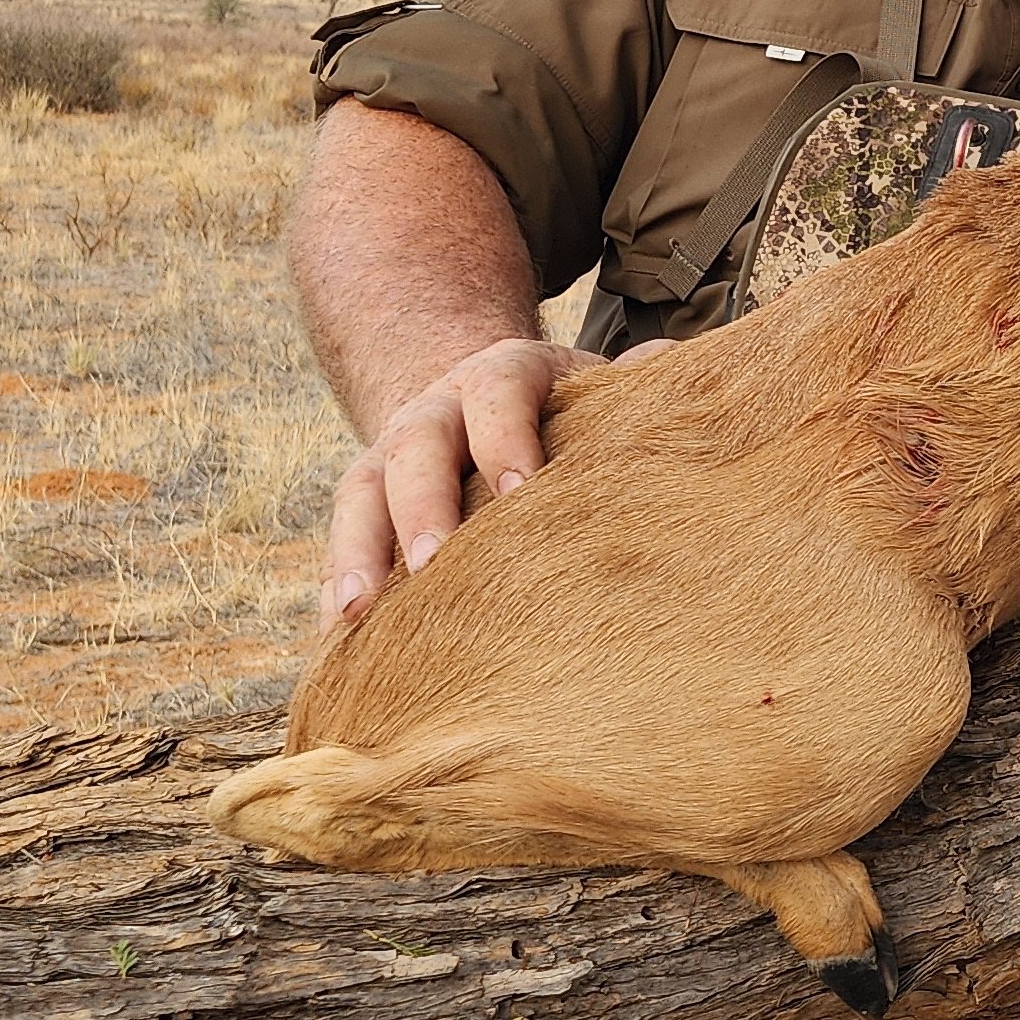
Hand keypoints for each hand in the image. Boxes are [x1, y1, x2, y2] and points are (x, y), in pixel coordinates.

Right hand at [319, 336, 668, 623]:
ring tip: (359, 615)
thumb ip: (638, 386)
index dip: (506, 436)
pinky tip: (336, 643)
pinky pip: (340, 541)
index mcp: (504, 376)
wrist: (476, 393)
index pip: (500, 395)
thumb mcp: (595, 387)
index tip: (520, 490)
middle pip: (419, 446)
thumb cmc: (561, 411)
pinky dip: (336, 587)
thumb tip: (682, 376)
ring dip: (359, 552)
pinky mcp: (364, 504)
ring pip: (362, 494)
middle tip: (436, 563)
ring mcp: (390, 455)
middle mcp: (437, 410)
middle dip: (424, 503)